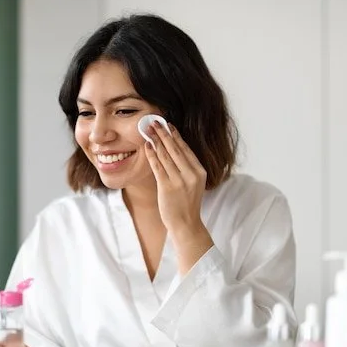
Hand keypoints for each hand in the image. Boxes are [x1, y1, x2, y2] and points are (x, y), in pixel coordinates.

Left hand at [144, 121, 213, 273]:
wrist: (185, 224)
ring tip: (149, 130)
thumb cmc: (187, 204)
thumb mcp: (193, 184)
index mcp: (199, 172)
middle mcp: (191, 174)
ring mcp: (179, 181)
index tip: (169, 125)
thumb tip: (174, 150)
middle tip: (155, 122)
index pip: (186, 149)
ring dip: (156, 141)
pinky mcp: (167, 187)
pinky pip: (158, 167)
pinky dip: (152, 155)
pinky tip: (147, 146)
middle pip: (176, 149)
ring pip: (166, 156)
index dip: (176, 136)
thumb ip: (187, 169)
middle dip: (164, 134)